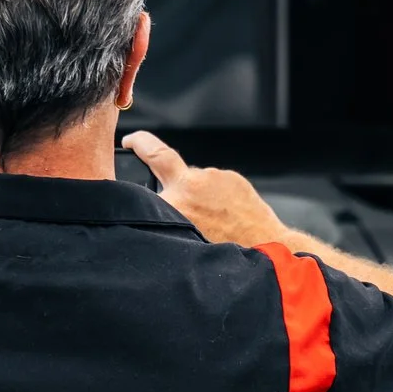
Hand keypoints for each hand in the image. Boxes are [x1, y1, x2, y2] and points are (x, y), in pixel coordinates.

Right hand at [121, 131, 291, 247]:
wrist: (264, 246)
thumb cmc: (225, 250)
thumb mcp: (183, 241)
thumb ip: (169, 217)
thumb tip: (163, 206)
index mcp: (174, 203)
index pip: (145, 178)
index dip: (135, 155)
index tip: (128, 143)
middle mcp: (191, 185)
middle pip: (160, 156)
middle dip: (143, 145)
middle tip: (134, 142)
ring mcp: (213, 177)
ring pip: (193, 179)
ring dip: (194, 192)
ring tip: (209, 218)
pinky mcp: (230, 177)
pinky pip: (215, 183)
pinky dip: (214, 195)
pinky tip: (223, 214)